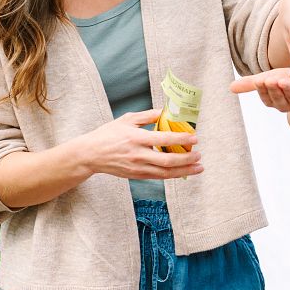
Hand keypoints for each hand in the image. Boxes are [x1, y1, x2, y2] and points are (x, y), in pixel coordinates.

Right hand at [72, 109, 202, 179]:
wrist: (90, 155)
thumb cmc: (108, 134)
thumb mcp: (127, 119)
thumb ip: (148, 116)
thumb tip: (166, 111)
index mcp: (136, 138)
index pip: (163, 139)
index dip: (181, 139)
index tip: (195, 138)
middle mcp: (138, 155)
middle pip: (167, 160)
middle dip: (187, 159)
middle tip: (199, 154)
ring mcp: (137, 167)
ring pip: (165, 172)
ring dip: (184, 170)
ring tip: (199, 167)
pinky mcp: (136, 175)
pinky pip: (158, 177)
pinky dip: (173, 174)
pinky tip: (183, 171)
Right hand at [230, 69, 289, 112]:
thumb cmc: (288, 83)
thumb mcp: (269, 80)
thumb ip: (252, 84)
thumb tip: (230, 87)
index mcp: (274, 102)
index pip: (266, 97)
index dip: (262, 90)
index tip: (258, 80)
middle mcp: (286, 105)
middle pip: (278, 99)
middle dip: (273, 90)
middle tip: (268, 80)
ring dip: (287, 90)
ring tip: (282, 81)